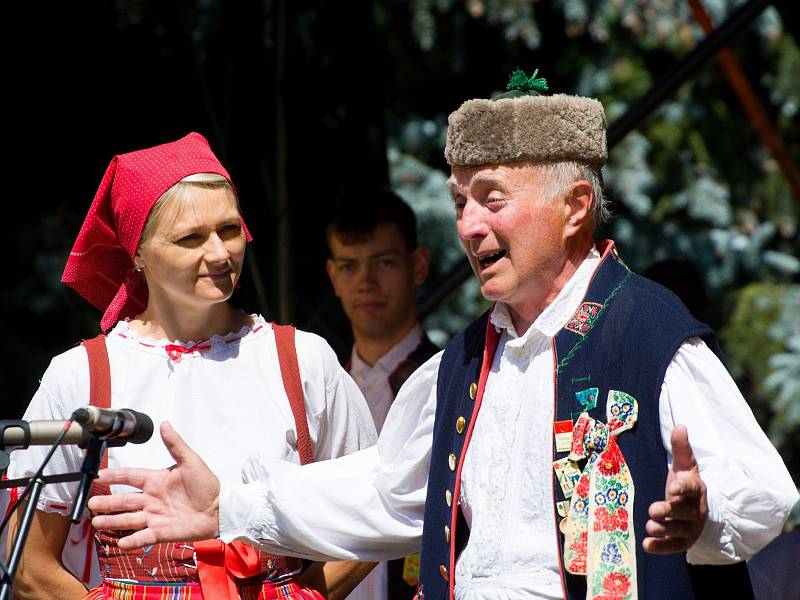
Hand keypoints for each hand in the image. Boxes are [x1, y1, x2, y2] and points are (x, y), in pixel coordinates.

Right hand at [87, 421, 220, 549]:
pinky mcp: (161, 532)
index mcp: (157, 480)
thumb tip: (165, 424)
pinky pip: (143, 537)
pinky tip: (120, 543)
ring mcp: (155, 516)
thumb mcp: (190, 461)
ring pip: (128, 519)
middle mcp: (152, 499)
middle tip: (91, 503)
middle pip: (124, 500)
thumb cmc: (207, 484)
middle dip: (107, 502)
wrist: (220, 508)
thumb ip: (175, 444)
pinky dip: (131, 541)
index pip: (130, 476)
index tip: (99, 475)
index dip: (114, 476)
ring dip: (113, 521)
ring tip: (96, 522)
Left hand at [643, 424, 707, 553]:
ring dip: (664, 529)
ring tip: (650, 525)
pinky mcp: (683, 541)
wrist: (693, 507)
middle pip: (684, 513)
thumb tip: (680, 426)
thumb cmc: (684, 483)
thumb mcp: (683, 465)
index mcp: (696, 489)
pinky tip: (647, 545)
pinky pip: (674, 546)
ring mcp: (690, 527)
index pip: (691, 488)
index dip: (683, 487)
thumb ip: (680, 448)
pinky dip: (661, 547)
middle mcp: (695, 510)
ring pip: (678, 531)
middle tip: (653, 510)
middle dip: (669, 512)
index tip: (672, 487)